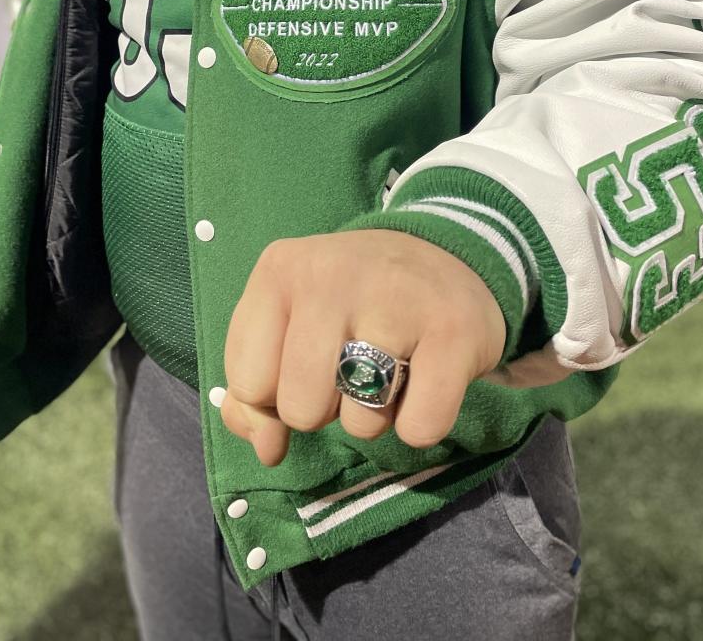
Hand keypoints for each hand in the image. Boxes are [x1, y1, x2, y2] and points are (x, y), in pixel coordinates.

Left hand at [221, 229, 506, 466]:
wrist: (442, 252)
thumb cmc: (350, 302)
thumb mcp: (287, 323)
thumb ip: (253, 391)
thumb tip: (268, 450)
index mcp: (280, 270)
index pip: (249, 383)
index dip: (275, 396)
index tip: (305, 367)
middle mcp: (332, 275)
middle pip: (301, 409)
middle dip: (324, 410)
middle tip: (350, 370)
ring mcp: (395, 299)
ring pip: (361, 424)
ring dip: (375, 416)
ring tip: (391, 368)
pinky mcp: (453, 330)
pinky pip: (420, 428)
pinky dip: (421, 423)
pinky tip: (426, 381)